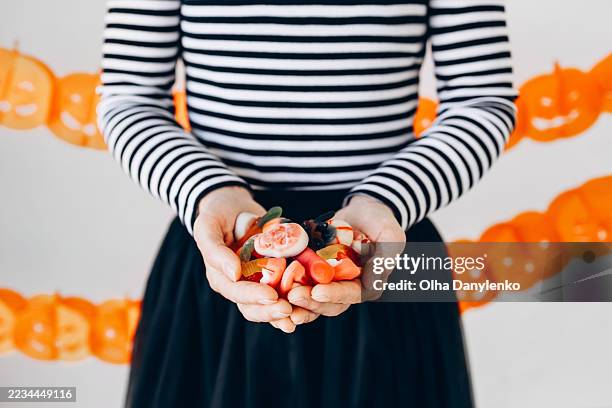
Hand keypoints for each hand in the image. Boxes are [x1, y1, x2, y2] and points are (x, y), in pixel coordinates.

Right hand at [193, 186, 295, 332]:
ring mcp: (256, 281)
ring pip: (268, 306)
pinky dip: (294, 302)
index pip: (236, 292)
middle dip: (270, 311)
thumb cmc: (217, 214)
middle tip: (288, 309)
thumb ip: (215, 250)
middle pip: (252, 307)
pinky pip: (283, 293)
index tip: (271, 295)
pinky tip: (306, 307)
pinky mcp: (273, 275)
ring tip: (298, 315)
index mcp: (220, 276)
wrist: (233, 206)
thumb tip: (233, 275)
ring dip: (282, 313)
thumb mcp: (208, 226)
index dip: (253, 295)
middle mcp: (238, 284)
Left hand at [288, 195, 405, 324]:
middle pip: (328, 303)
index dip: (334, 295)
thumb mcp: (390, 236)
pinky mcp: (315, 274)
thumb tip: (375, 282)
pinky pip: (301, 283)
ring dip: (297, 300)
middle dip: (310, 302)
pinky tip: (272, 284)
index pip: (350, 295)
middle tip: (292, 296)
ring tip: (280, 297)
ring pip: (312, 298)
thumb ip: (385, 258)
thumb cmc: (381, 221)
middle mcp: (348, 288)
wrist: (364, 209)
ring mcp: (330, 283)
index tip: (317, 292)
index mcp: (368, 285)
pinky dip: (287, 285)